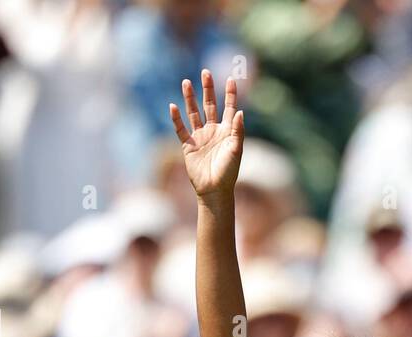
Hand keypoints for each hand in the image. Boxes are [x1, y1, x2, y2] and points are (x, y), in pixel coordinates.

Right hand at [169, 70, 244, 203]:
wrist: (214, 190)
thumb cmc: (228, 172)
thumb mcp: (236, 150)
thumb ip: (238, 131)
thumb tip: (239, 112)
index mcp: (227, 131)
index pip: (229, 108)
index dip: (230, 94)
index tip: (231, 79)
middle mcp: (213, 131)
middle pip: (210, 105)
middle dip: (208, 89)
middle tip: (206, 72)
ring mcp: (200, 137)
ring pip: (194, 113)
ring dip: (190, 98)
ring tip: (186, 82)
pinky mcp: (188, 146)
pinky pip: (181, 129)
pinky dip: (176, 119)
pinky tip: (172, 107)